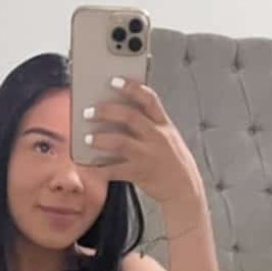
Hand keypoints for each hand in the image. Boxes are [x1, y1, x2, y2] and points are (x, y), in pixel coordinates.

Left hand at [83, 76, 203, 206]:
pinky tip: (89, 166)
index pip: (149, 98)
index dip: (131, 87)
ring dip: (100, 139)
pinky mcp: (140, 173)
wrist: (185, 191)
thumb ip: (151, 125)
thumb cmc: (174, 162)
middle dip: (106, 111)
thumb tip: (120, 114)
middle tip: (88, 111)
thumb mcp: (169, 138)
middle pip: (129, 116)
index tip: (113, 80)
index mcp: (164, 125)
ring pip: (120, 142)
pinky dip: (100, 168)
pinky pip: (115, 169)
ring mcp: (148, 155)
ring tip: (86, 138)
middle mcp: (157, 137)